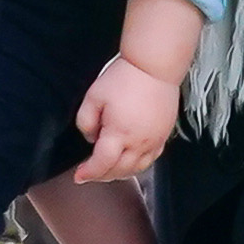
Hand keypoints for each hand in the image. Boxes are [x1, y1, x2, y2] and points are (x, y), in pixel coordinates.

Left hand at [73, 57, 178, 178]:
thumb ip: (85, 121)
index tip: (79, 176)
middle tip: (90, 173)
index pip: (102, 164)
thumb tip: (91, 138)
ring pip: (137, 169)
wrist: (154, 66)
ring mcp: (154, 141)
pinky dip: (138, 165)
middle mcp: (139, 142)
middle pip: (119, 171)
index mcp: (119, 133)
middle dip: (102, 175)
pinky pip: (151, 159)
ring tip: (108, 169)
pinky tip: (130, 161)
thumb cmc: (125, 78)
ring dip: (120, 173)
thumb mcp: (93, 96)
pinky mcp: (164, 135)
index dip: (88, 173)